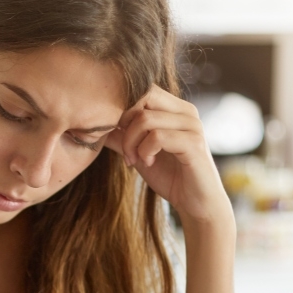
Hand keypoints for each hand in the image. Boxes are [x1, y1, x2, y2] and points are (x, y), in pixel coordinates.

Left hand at [104, 86, 232, 229]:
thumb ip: (121, 137)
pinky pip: (157, 137)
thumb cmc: (169, 176)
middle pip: (143, 97)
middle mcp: (186, 111)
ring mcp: (192, 125)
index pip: (142, 89)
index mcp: (175, 108)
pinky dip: (145, 151)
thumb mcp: (138, 153)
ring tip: (134, 160)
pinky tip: (147, 163)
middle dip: (124, 123)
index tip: (117, 134)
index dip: (122, 109)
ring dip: (131, 143)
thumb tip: (96, 125)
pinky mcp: (194, 143)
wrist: (196, 203)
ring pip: (146, 119)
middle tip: (125, 148)